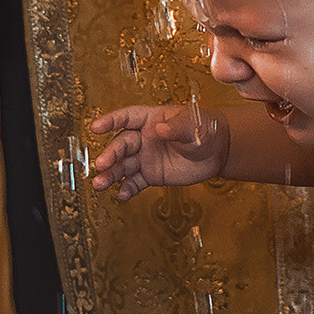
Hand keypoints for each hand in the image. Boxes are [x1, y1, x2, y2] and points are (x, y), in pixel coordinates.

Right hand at [89, 105, 228, 198]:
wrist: (217, 152)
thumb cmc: (204, 129)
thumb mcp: (193, 125)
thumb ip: (177, 127)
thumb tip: (160, 129)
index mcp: (151, 119)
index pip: (127, 118)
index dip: (111, 121)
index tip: (96, 127)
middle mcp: (144, 138)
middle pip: (122, 144)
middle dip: (110, 154)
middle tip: (102, 164)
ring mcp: (146, 157)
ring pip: (124, 165)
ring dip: (111, 174)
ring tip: (100, 184)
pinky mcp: (151, 175)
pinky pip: (135, 182)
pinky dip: (127, 189)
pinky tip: (121, 195)